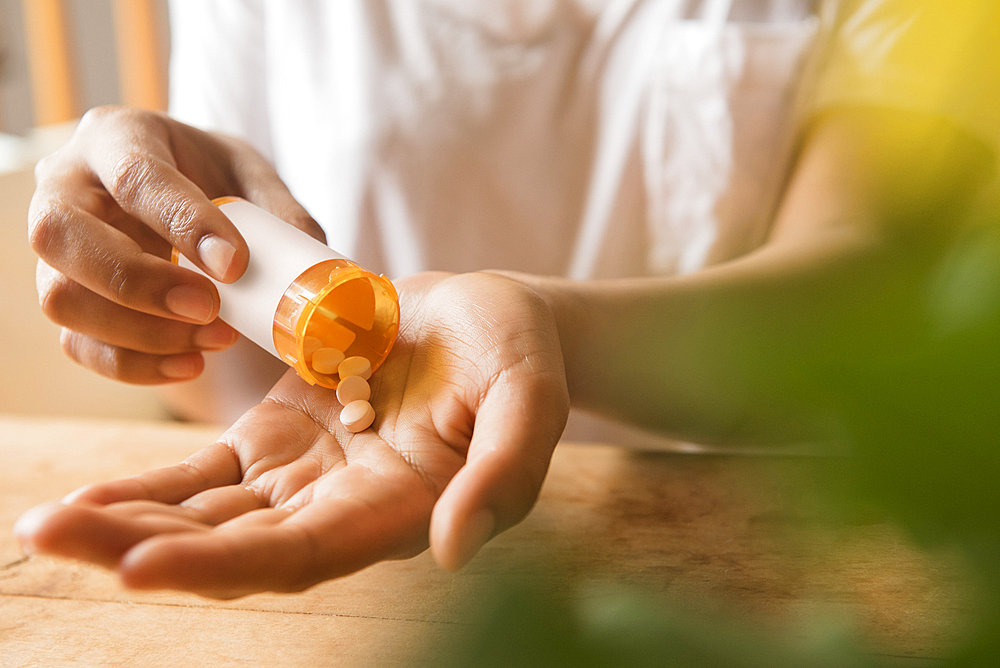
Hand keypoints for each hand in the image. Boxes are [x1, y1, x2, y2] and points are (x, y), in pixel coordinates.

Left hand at [15, 272, 569, 597]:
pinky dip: (148, 489)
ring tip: (45, 523)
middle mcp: (338, 509)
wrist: (487, 321)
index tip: (140, 565)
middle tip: (49, 534)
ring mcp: (302, 476)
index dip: (224, 564)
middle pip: (231, 546)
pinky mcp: (277, 438)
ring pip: (205, 515)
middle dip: (140, 547)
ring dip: (126, 522)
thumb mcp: (528, 400)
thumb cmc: (518, 356)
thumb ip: (504, 473)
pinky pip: (203, 475)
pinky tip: (88, 497)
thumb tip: (450, 551)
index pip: (301, 554)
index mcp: (395, 512)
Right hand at [28, 106, 324, 383]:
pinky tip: (192, 363)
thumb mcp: (250, 174)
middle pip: (61, 235)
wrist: (180, 199)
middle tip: (209, 308)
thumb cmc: (212, 177)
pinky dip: (134, 365)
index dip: (183, 224)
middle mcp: (67, 186)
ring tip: (216, 339)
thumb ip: (280, 212)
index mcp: (117, 137)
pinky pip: (77, 343)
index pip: (135, 177)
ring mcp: (56, 247)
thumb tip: (311, 270)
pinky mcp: (64, 297)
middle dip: (138, 282)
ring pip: (60, 297)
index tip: (235, 266)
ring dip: (141, 333)